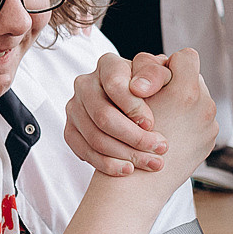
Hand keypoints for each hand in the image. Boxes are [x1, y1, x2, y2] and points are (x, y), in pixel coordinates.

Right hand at [65, 51, 174, 174]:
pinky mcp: (71, 129)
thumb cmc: (153, 89)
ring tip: (151, 162)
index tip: (153, 124)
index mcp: (108, 65)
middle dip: (134, 137)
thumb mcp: (162, 75)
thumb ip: (155, 74)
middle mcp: (85, 83)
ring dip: (125, 154)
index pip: (115, 85)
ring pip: (95, 137)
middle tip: (160, 148)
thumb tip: (140, 88)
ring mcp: (75, 107)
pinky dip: (106, 164)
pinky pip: (83, 150)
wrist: (139, 107)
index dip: (134, 107)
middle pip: (103, 116)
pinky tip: (128, 169)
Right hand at [137, 48, 217, 192]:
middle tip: (158, 101)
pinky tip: (169, 136)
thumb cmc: (126, 139)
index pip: (186, 57)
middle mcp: (204, 106)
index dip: (169, 65)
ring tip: (162, 121)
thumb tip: (173, 61)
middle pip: (192, 80)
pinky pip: (200, 122)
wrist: (138, 184)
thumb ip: (154, 75)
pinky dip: (186, 126)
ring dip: (182, 107)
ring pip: (197, 102)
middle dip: (176, 88)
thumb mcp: (133, 97)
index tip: (158, 80)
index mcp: (185, 91)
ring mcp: (210, 125)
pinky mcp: (209, 141)